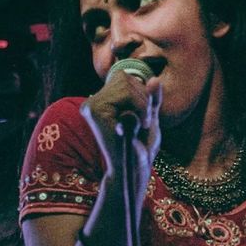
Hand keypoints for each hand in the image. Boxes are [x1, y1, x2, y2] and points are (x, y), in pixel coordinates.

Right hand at [81, 68, 160, 188]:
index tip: (144, 116)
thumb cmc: (142, 147)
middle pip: (124, 78)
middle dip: (143, 98)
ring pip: (126, 84)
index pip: (122, 78)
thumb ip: (152, 98)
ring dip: (143, 104)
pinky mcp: (96, 111)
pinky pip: (126, 94)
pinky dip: (140, 107)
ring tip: (140, 125)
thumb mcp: (149, 116)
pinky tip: (136, 127)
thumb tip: (154, 79)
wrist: (135, 168)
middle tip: (144, 122)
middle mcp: (91, 103)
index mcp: (100, 104)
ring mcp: (91, 107)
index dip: (140, 93)